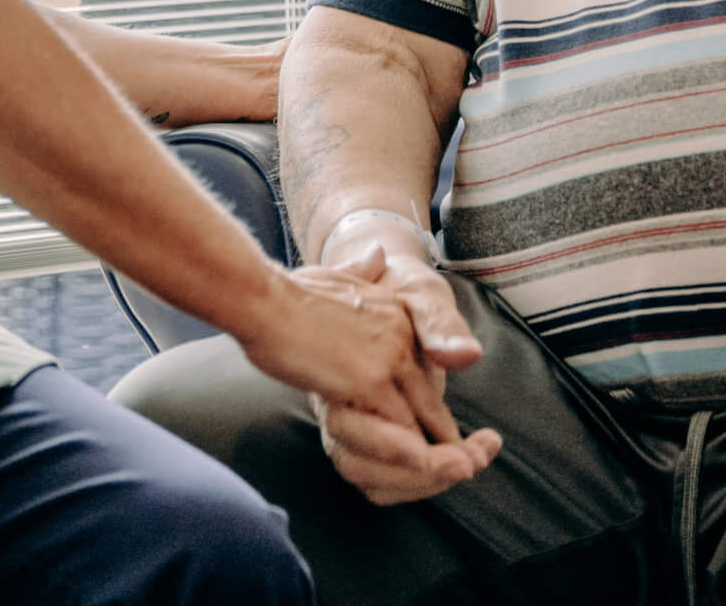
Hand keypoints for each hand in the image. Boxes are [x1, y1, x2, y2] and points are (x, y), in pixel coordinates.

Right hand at [232, 246, 491, 482]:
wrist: (264, 297)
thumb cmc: (289, 291)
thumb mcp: (337, 275)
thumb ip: (361, 270)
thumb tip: (378, 251)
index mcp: (396, 314)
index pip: (426, 367)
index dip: (433, 405)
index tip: (441, 433)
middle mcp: (401, 334)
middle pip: (430, 396)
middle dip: (444, 435)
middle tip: (461, 464)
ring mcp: (388, 357)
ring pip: (420, 416)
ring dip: (432, 450)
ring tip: (444, 474)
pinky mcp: (369, 380)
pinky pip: (397, 423)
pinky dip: (407, 448)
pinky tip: (411, 466)